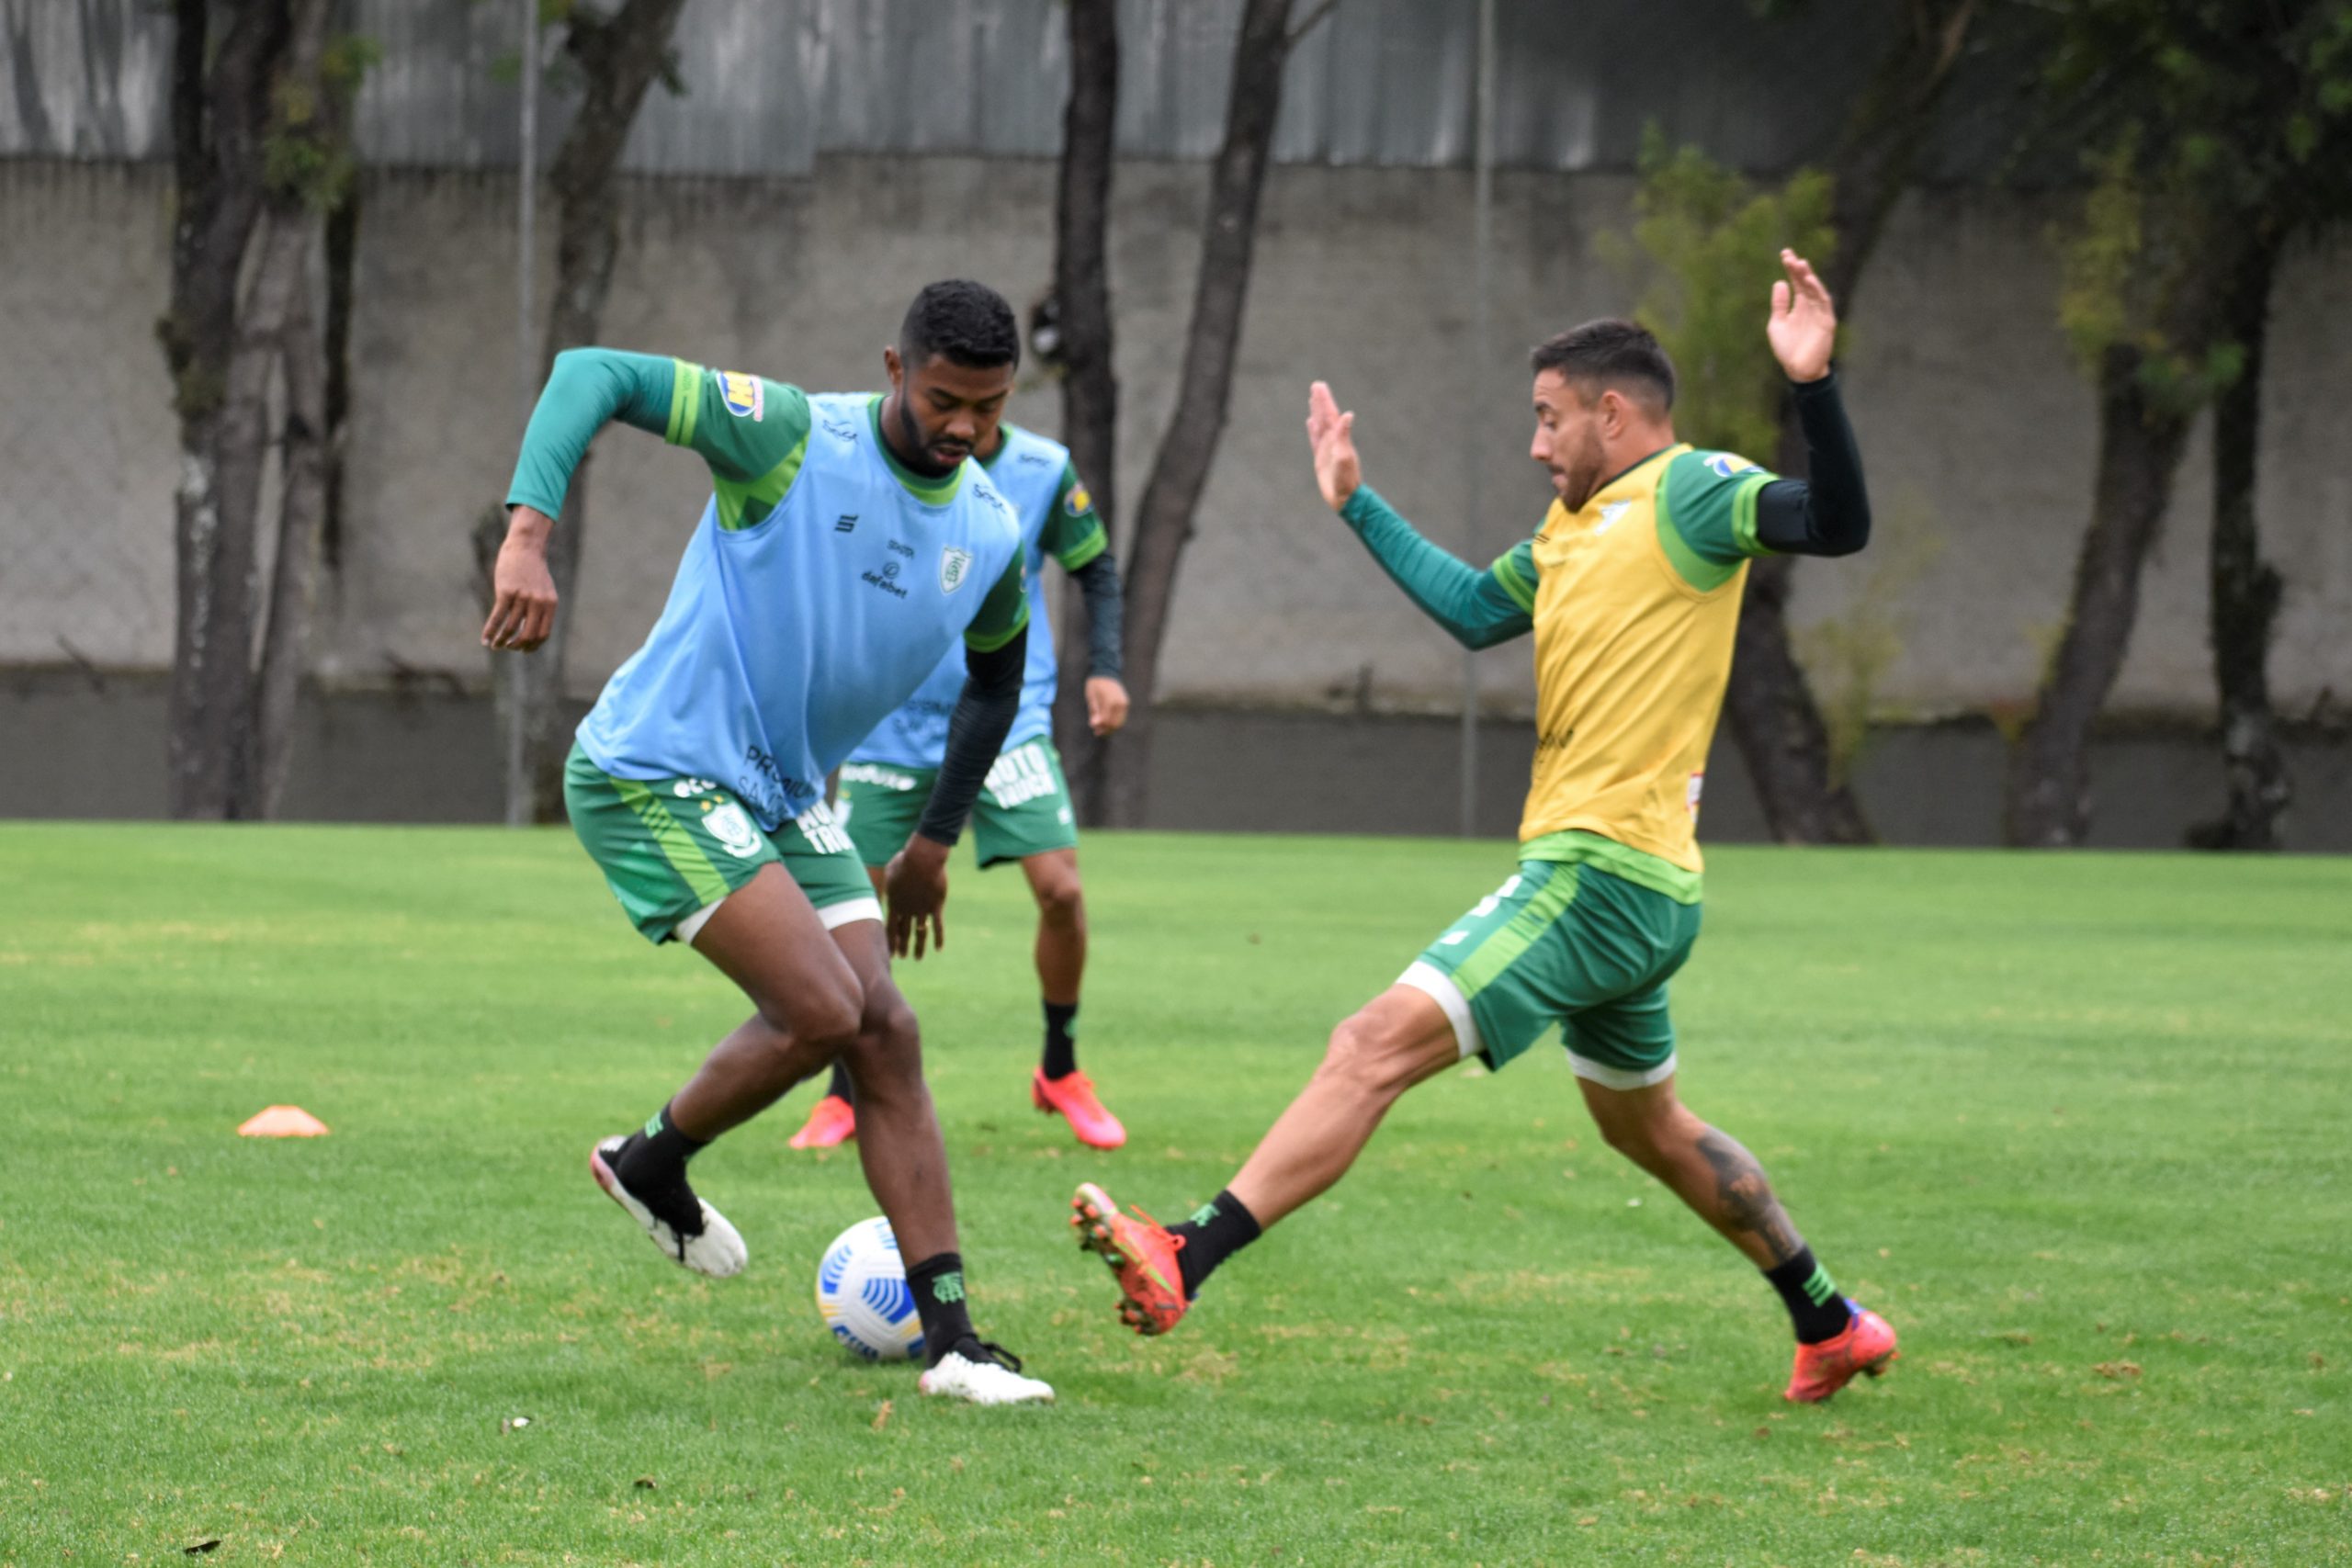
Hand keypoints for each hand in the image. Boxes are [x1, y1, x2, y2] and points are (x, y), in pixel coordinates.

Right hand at [482, 506, 558, 650]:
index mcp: (550, 604)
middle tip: (508, 648)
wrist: (525, 547)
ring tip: (495, 645)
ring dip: (501, 641)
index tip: (523, 650)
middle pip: (528, 635)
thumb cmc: (533, 571)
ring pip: (511, 628)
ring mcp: (522, 597)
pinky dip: (490, 631)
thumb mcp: (545, 591)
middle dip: (517, 646)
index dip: (532, 646)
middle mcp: (538, 602)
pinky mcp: (506, 592)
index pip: (543, 634)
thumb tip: (531, 631)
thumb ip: (541, 609)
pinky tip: (485, 640)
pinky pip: (497, 618)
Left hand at [884, 835, 950, 958]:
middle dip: (902, 946)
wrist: (922, 860)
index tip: (889, 952)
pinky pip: (938, 926)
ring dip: (918, 947)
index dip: (890, 941)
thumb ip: (890, 882)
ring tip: (917, 958)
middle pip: (904, 932)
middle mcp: (907, 910)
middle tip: (902, 956)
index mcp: (895, 903)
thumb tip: (889, 884)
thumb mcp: (891, 871)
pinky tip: (938, 949)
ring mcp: (922, 909)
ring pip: (920, 933)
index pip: (890, 927)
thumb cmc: (905, 861)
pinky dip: (938, 938)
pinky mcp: (936, 906)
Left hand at [1084, 676, 1129, 735]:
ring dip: (1111, 727)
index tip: (1094, 730)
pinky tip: (1107, 721)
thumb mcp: (1091, 697)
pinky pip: (1122, 716)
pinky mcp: (1125, 703)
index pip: (1106, 721)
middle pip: (1114, 723)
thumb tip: (1094, 725)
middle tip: (1097, 732)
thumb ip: (1094, 711)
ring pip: (1119, 722)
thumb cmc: (1096, 684)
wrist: (1106, 672)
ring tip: (1102, 728)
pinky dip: (1115, 721)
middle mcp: (1119, 703)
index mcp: (1110, 702)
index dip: (1101, 728)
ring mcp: (1124, 703)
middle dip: (1106, 729)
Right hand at [1305, 380, 1360, 511]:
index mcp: (1339, 437)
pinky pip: (1315, 439)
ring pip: (1320, 425)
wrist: (1344, 497)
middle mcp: (1333, 440)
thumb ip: (1344, 435)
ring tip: (1312, 399)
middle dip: (1320, 401)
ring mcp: (1327, 448)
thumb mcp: (1344, 455)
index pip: (1330, 414)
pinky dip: (1313, 429)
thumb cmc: (1346, 478)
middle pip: (1325, 416)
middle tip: (1316, 385)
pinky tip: (1310, 423)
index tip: (1319, 386)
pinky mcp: (1321, 457)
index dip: (1324, 400)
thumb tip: (1348, 415)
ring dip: (1316, 412)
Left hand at [1766, 249, 1836, 383]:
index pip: (1796, 282)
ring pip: (1815, 290)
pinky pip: (1823, 302)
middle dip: (1798, 269)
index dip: (1791, 268)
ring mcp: (1819, 312)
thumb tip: (1780, 282)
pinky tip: (1809, 280)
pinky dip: (1817, 290)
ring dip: (1808, 276)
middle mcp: (1810, 306)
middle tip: (1790, 255)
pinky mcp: (1826, 321)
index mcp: (1799, 305)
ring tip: (1800, 264)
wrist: (1799, 370)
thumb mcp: (1777, 324)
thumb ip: (1779, 304)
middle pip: (1805, 282)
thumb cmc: (1788, 349)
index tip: (1785, 253)